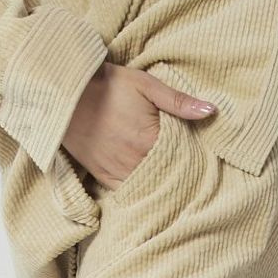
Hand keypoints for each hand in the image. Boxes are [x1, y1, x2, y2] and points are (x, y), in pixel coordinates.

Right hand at [64, 62, 216, 188]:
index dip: (193, 157)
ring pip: (148, 187)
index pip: (183, 158)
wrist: (65, 93)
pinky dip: (139, 190)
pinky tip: (149, 185)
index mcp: (150, 141)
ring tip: (173, 180)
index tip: (202, 157)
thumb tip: (212, 111)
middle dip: (179, 173)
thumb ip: (179, 101)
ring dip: (160, 183)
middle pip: (167, 175)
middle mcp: (134, 162)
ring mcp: (117, 172)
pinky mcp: (103, 177)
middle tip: (192, 172)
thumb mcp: (146, 84)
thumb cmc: (108, 85)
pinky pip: (127, 192)